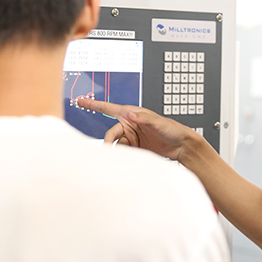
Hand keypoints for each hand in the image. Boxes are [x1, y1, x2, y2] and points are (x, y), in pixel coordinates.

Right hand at [75, 98, 198, 160]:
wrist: (181, 146)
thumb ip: (144, 119)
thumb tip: (130, 115)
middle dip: (109, 143)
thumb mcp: (158, 122)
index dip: (93, 105)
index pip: (107, 108)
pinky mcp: (135, 148)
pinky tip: (132, 160)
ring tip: (130, 156)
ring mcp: (131, 137)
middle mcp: (129, 125)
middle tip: (111, 153)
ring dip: (119, 152)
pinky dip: (124, 157)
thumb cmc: (172, 130)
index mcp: (131, 114)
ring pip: (116, 146)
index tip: (79, 101)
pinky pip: (123, 153)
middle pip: (110, 134)